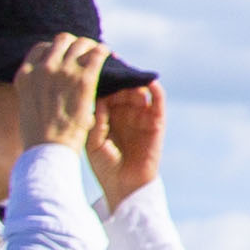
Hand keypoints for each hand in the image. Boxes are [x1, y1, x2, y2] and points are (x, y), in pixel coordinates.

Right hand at [9, 32, 106, 152]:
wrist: (48, 149)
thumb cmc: (40, 135)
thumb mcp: (30, 105)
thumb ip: (37, 89)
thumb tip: (49, 84)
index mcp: (25, 74)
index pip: (42, 48)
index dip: (56, 50)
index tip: (67, 56)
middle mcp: (43, 68)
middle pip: (62, 40)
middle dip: (75, 45)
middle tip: (85, 54)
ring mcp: (63, 71)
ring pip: (81, 43)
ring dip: (91, 47)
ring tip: (99, 55)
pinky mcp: (84, 78)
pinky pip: (98, 53)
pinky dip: (104, 52)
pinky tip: (110, 57)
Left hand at [90, 77, 165, 209]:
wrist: (123, 186)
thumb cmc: (104, 165)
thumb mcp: (92, 138)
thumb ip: (95, 117)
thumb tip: (97, 93)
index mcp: (106, 115)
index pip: (105, 90)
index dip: (101, 78)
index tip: (93, 63)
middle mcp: (124, 112)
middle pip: (122, 87)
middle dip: (118, 76)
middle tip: (112, 64)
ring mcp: (141, 116)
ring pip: (138, 91)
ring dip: (132, 83)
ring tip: (126, 77)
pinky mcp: (156, 122)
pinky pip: (158, 102)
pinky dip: (155, 90)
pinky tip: (148, 82)